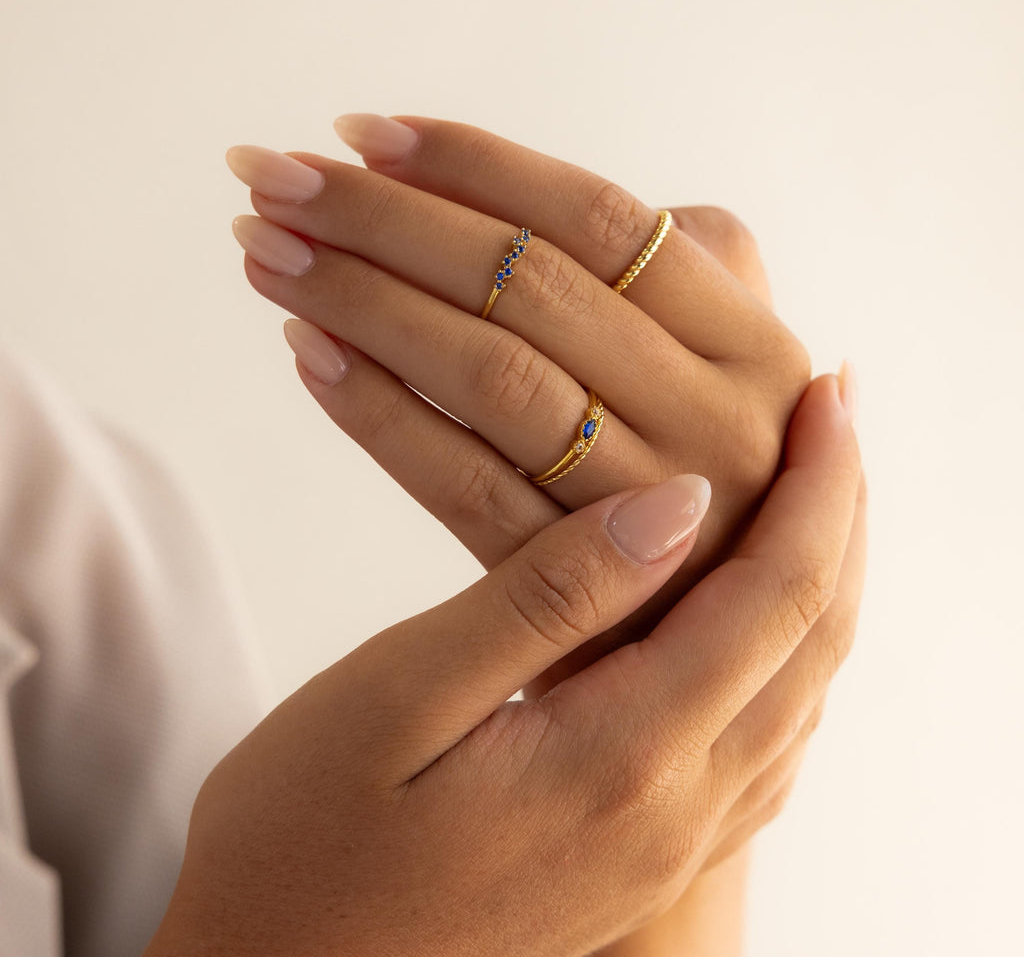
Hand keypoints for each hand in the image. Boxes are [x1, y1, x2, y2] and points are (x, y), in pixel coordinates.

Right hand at [145, 375, 862, 956]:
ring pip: (798, 693)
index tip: (829, 394)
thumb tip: (676, 506)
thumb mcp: (403, 693)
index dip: (816, 487)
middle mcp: (674, 811)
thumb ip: (546, 599)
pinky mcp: (640, 855)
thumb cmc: (308, 838)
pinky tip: (753, 613)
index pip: (775, 598)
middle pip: (813, 643)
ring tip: (811, 492)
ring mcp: (666, 845)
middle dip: (840, 518)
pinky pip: (759, 741)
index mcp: (623, 757)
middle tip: (837, 416)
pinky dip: (782, 653)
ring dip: (820, 581)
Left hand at [226, 118, 846, 889]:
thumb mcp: (735, 370)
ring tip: (267, 254)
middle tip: (270, 177)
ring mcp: (644, 511)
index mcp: (755, 345)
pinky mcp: (574, 587)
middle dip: (385, 217)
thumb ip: (694, 274)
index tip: (361, 134)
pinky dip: (377, 412)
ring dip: (362, 301)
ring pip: (488, 376)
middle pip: (528, 284)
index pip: (603, 223)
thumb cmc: (705, 468)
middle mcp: (715, 419)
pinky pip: (460, 485)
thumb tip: (562, 201)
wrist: (710, 643)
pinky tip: (308, 354)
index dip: (476, 166)